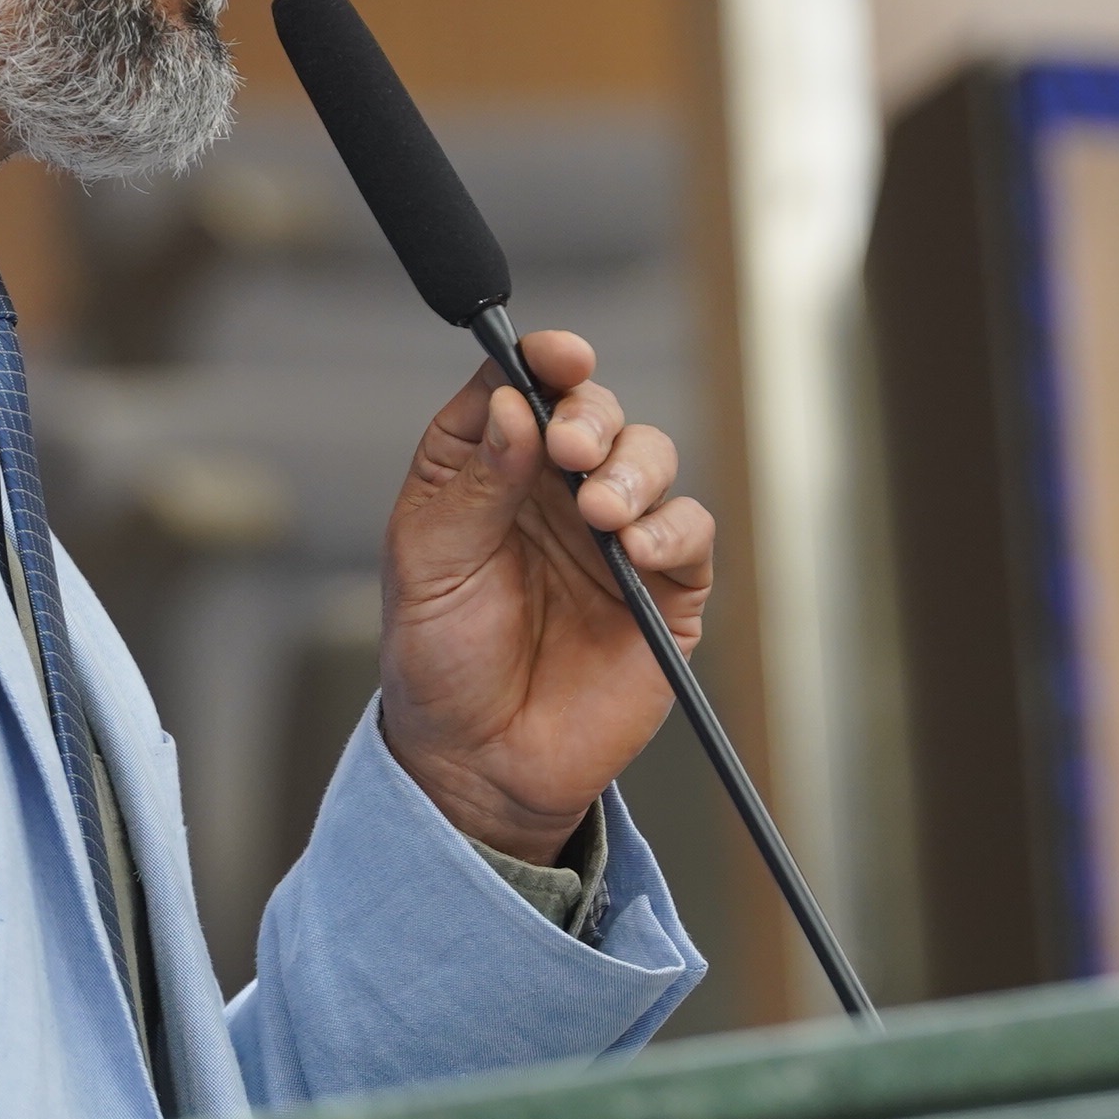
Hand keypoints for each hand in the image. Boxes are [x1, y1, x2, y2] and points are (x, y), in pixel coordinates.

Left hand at [374, 329, 713, 862]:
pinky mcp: (663, 589)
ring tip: (601, 512)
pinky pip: (689, 533)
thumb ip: (473, 482)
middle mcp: (554, 492)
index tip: (558, 356)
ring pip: (650, 459)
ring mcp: (613, 538)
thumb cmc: (440, 661)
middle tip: (574, 448)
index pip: (522, 388)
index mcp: (489, 470)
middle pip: (595, 413)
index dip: (543, 360)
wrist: (479, 762)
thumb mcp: (429, 563)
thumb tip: (511, 404)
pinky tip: (635, 550)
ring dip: (632, 470)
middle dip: (593, 415)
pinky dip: (672, 528)